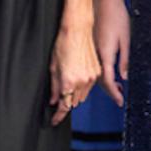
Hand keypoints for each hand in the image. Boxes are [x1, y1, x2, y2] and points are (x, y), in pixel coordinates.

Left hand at [49, 11, 99, 126]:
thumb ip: (53, 86)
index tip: (54, 121)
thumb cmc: (63, 44)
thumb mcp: (53, 66)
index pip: (64, 105)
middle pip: (74, 102)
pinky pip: (89, 86)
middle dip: (65, 101)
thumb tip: (53, 100)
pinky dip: (82, 86)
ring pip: (82, 95)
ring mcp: (91, 78)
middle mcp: (82, 82)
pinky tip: (76, 75)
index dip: (58, 116)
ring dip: (74, 94)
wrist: (78, 30)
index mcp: (69, 81)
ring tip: (67, 82)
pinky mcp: (97, 72)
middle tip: (58, 98)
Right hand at [95, 0, 130, 106]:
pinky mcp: (91, 42)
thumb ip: (124, 60)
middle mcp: (96, 52)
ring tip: (116, 86)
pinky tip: (108, 71)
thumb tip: (123, 77)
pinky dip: (100, 71)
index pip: (107, 79)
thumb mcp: (125, 39)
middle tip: (119, 96)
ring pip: (95, 71)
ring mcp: (92, 47)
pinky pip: (94, 62)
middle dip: (109, 90)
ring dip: (105, 81)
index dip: (113, 92)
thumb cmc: (117, 16)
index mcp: (105, 52)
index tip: (120, 101)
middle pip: (99, 78)